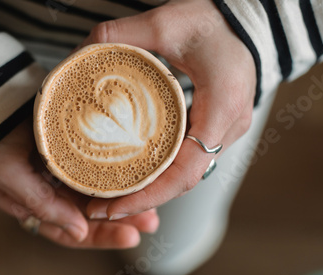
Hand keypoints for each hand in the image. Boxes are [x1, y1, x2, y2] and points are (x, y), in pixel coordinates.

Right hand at [0, 119, 158, 248]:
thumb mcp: (9, 177)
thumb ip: (41, 204)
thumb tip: (78, 232)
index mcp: (36, 206)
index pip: (73, 231)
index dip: (102, 237)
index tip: (132, 237)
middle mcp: (52, 193)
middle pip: (91, 216)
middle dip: (121, 220)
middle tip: (151, 221)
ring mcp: (61, 172)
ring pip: (97, 193)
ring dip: (123, 199)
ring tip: (152, 202)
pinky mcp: (69, 151)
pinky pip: (95, 168)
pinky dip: (114, 174)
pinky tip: (134, 175)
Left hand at [84, 0, 256, 219]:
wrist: (246, 18)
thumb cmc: (213, 18)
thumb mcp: (163, 23)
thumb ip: (118, 36)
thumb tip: (76, 56)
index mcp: (221, 107)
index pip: (186, 171)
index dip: (149, 196)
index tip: (114, 207)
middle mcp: (228, 127)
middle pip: (183, 181)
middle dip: (141, 201)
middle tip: (99, 207)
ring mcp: (227, 130)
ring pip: (186, 175)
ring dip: (150, 191)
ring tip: (110, 197)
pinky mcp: (218, 128)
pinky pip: (189, 160)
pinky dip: (161, 174)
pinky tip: (133, 174)